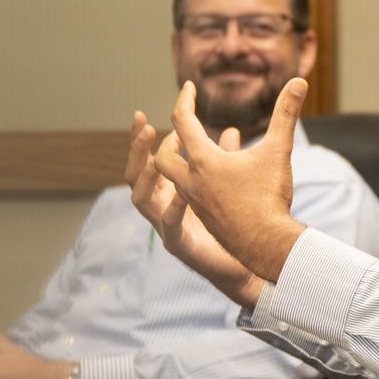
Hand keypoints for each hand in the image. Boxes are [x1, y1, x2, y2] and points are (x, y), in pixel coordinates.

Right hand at [125, 109, 263, 306]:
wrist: (244, 264)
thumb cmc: (233, 224)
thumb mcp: (228, 182)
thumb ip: (226, 156)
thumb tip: (231, 130)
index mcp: (168, 189)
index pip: (146, 158)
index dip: (140, 138)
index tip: (139, 114)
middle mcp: (161, 206)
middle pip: (134, 175)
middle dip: (135, 151)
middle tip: (144, 127)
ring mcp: (165, 226)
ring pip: (140, 200)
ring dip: (145, 176)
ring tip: (155, 158)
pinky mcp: (179, 244)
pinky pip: (168, 225)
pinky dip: (173, 208)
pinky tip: (181, 194)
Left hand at [150, 78, 307, 282]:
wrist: (265, 245)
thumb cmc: (269, 197)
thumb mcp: (278, 151)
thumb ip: (286, 114)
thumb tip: (299, 81)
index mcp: (203, 160)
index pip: (182, 120)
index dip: (185, 99)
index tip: (189, 87)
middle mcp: (191, 181)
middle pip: (163, 156)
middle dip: (168, 139)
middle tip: (182, 130)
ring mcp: (194, 203)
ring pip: (174, 179)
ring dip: (180, 164)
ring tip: (200, 155)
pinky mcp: (203, 219)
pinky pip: (188, 198)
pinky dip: (194, 184)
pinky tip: (214, 184)